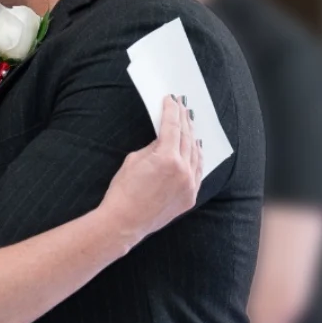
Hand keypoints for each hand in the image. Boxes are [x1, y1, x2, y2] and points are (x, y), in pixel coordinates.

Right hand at [101, 94, 202, 243]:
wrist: (124, 222)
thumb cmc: (122, 192)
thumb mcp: (134, 160)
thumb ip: (154, 147)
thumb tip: (164, 138)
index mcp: (167, 158)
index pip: (172, 126)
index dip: (171, 111)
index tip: (171, 100)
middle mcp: (183, 170)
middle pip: (187, 137)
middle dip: (184, 120)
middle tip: (182, 107)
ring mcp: (190, 185)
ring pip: (197, 154)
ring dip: (193, 137)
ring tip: (189, 124)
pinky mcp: (190, 197)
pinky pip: (199, 171)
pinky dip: (197, 158)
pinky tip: (195, 149)